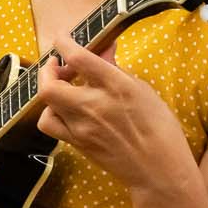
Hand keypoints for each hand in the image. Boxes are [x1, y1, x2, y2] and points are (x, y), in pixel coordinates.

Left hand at [35, 34, 193, 192]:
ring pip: (47, 102)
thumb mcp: (143, 90)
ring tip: (65, 87)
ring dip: (51, 89)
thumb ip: (116, 68)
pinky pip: (49, 123)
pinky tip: (64, 110)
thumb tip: (103, 47)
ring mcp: (82, 126)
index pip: (79, 58)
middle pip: (50, 84)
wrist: (159, 170)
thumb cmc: (159, 128)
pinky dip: (50, 112)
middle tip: (60, 66)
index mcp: (117, 87)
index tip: (62, 37)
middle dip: (49, 69)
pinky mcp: (77, 142)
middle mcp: (95, 105)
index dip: (63, 42)